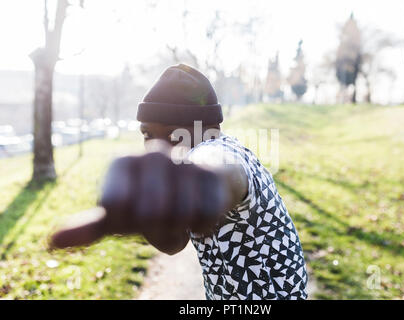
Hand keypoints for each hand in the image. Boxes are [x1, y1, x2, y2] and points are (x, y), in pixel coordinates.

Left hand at [50, 140, 229, 249]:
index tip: (132, 216)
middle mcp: (152, 154)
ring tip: (179, 219)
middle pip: (148, 214)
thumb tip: (52, 243)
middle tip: (159, 222)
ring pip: (178, 216)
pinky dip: (200, 227)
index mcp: (123, 162)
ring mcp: (184, 161)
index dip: (125, 223)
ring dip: (178, 230)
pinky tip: (199, 214)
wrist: (200, 182)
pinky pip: (204, 217)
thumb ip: (90, 227)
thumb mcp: (120, 215)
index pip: (114, 207)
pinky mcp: (210, 174)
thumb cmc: (153, 200)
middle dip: (155, 230)